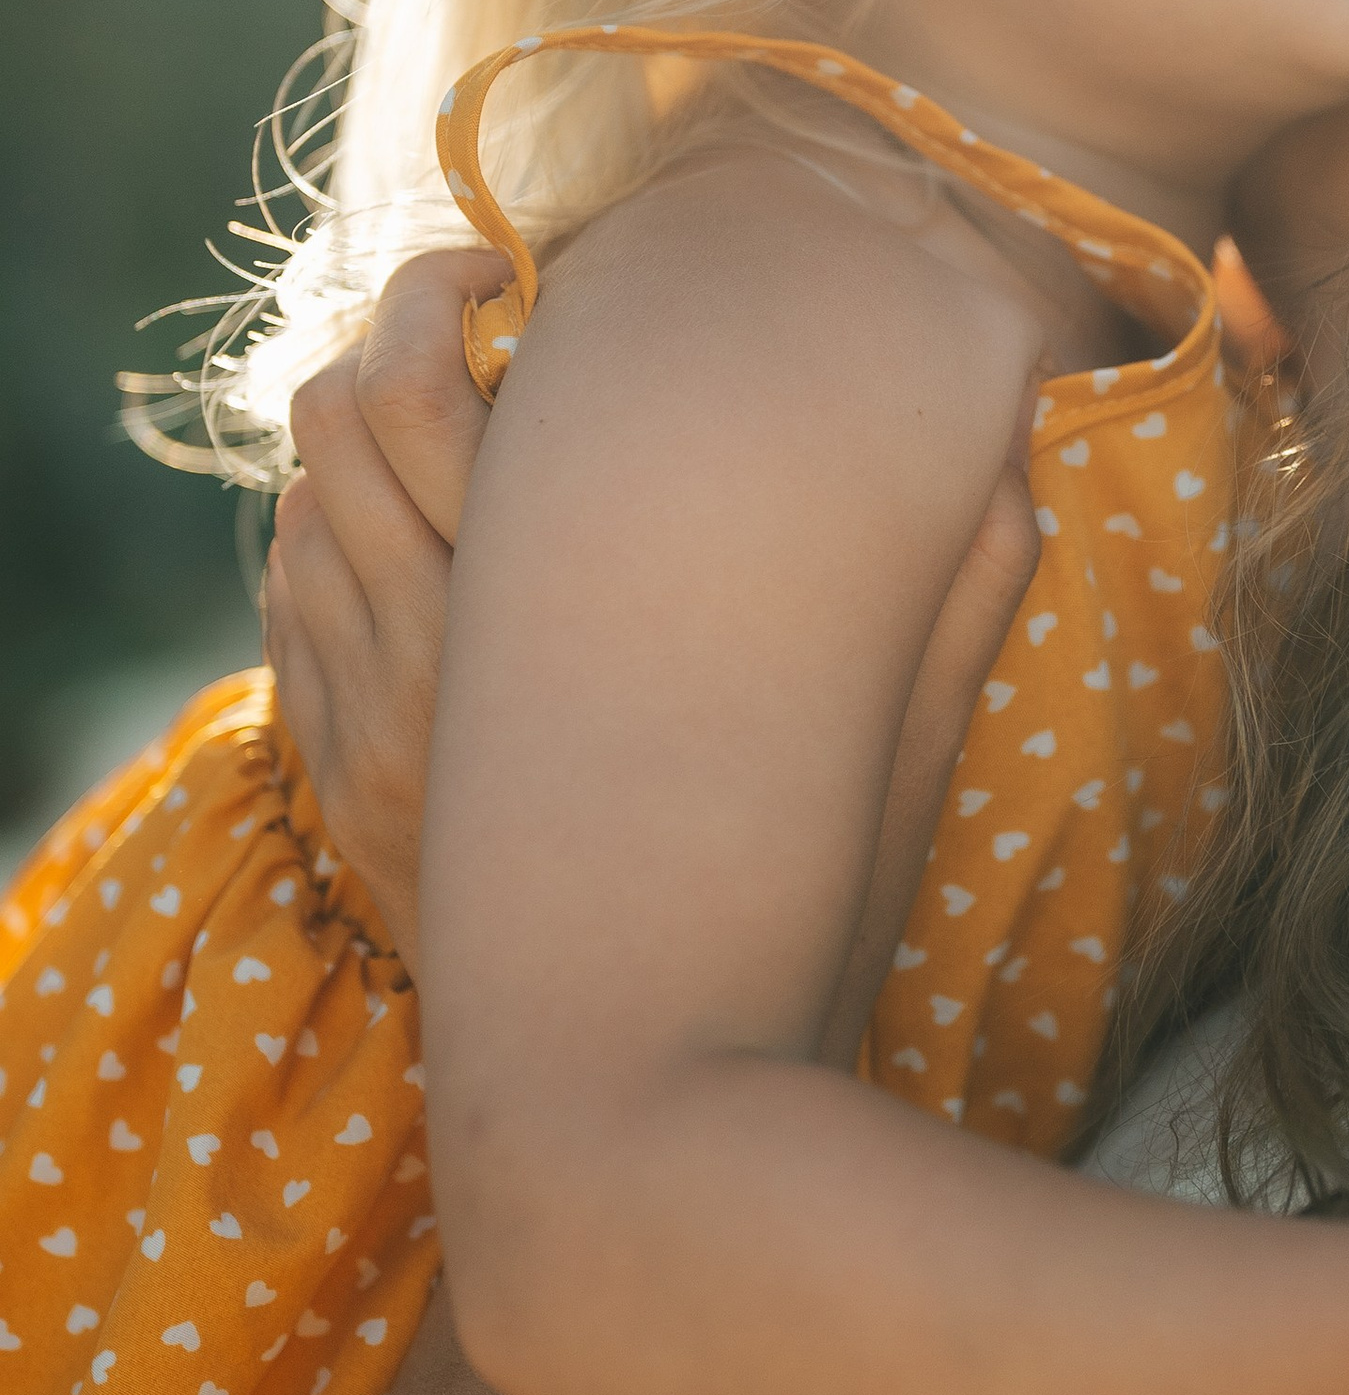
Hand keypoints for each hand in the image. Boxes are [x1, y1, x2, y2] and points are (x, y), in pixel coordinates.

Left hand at [265, 242, 1036, 1021]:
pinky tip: (424, 540)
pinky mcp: (334, 780)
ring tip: (461, 424)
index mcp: (537, 632)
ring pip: (294, 505)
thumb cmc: (796, 925)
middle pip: (326, 421)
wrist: (650, 1116)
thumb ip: (958, 601)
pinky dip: (331, 536)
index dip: (444, 296)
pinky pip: (286, 601)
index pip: (408, 391)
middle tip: (476, 314)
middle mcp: (415, 667)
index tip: (519, 278)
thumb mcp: (904, 766)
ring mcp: (355, 732)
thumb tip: (1017, 451)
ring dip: (360, 436)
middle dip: (388, 330)